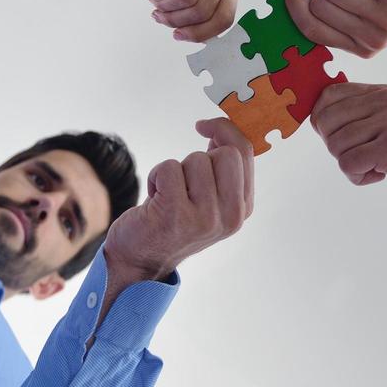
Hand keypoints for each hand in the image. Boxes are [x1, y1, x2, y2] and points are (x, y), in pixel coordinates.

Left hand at [103, 118, 255, 281]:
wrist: (140, 259)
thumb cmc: (173, 221)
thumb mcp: (209, 199)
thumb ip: (222, 169)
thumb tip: (222, 129)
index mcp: (243, 209)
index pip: (246, 152)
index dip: (226, 129)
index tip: (205, 126)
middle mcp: (231, 216)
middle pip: (226, 152)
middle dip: (200, 156)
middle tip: (185, 179)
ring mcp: (205, 218)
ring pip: (196, 159)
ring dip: (175, 169)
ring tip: (169, 194)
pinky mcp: (175, 214)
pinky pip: (169, 168)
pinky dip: (156, 176)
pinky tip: (155, 197)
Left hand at [310, 82, 386, 205]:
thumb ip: (365, 112)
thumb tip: (321, 118)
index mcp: (383, 92)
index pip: (329, 95)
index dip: (323, 121)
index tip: (338, 138)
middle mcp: (385, 101)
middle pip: (325, 121)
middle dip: (334, 145)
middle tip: (359, 156)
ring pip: (335, 145)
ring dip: (349, 165)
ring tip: (375, 167)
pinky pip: (348, 164)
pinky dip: (358, 177)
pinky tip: (380, 175)